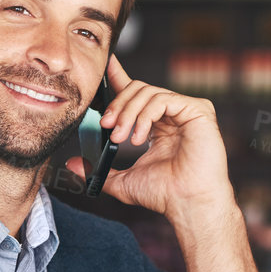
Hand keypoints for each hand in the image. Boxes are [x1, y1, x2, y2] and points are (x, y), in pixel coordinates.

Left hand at [63, 55, 232, 222]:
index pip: (136, 93)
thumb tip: (72, 165)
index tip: (103, 66)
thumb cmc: (163, 195)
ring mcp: (186, 110)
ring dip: (128, 113)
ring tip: (121, 138)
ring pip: (147, 92)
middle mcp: (173, 114)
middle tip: (106, 125)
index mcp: (158, 124)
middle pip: (137, 89)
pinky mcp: (198, 110)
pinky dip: (145, 116)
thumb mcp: (122, 181)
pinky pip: (163, 99)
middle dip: (117, 105)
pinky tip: (139, 138)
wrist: (187, 204)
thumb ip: (99, 170)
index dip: (118, 77)